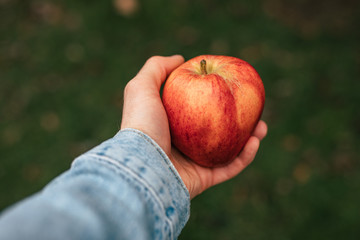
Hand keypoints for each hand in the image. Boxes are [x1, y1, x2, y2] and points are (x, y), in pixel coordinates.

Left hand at [121, 55, 267, 198]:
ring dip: (249, 138)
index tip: (232, 84)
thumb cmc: (142, 125)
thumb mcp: (142, 87)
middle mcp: (184, 142)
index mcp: (172, 123)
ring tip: (262, 126)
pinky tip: (255, 141)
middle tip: (253, 108)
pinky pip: (230, 168)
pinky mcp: (203, 179)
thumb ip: (157, 68)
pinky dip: (245, 157)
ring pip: (229, 149)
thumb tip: (179, 59)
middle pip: (218, 128)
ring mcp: (194, 162)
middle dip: (238, 118)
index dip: (217, 96)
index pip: (200, 107)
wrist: (141, 166)